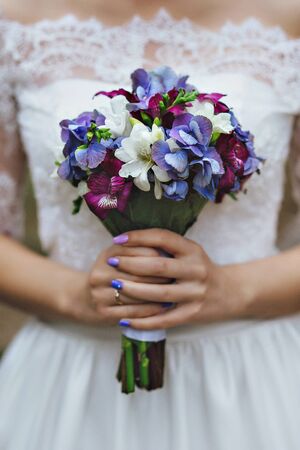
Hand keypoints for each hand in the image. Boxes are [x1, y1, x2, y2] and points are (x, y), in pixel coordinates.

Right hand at [59, 243, 167, 325]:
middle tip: (179, 278)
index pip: (139, 252)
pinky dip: (150, 310)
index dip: (159, 256)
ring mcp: (100, 294)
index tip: (174, 259)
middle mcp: (101, 273)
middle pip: (138, 274)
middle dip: (161, 276)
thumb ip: (139, 249)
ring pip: (136, 294)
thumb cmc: (110, 273)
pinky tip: (164, 307)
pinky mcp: (104, 312)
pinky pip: (133, 311)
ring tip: (175, 293)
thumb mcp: (119, 256)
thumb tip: (169, 251)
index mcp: (107, 254)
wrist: (82, 298)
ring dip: (158, 295)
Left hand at [109, 229, 249, 329]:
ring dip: (134, 290)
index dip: (139, 237)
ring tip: (115, 285)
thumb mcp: (190, 252)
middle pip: (159, 266)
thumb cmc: (201, 269)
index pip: (163, 238)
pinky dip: (143, 321)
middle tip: (111, 262)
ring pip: (159, 294)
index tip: (118, 239)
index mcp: (193, 250)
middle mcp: (196, 270)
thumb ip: (167, 248)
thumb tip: (129, 243)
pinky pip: (164, 319)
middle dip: (131, 264)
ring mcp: (195, 294)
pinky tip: (125, 320)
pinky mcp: (193, 314)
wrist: (230, 292)